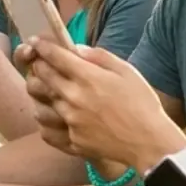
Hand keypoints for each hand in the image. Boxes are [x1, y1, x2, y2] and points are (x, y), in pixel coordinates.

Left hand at [24, 41, 185, 167]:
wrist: (149, 144)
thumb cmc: (143, 105)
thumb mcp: (127, 72)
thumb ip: (100, 57)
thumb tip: (76, 49)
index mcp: (88, 78)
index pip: (55, 57)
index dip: (42, 46)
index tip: (36, 42)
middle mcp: (74, 98)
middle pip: (43, 77)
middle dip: (37, 66)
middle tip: (38, 62)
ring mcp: (71, 121)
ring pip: (43, 101)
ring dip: (42, 92)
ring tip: (47, 89)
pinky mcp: (73, 140)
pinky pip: (51, 127)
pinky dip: (51, 117)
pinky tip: (58, 114)